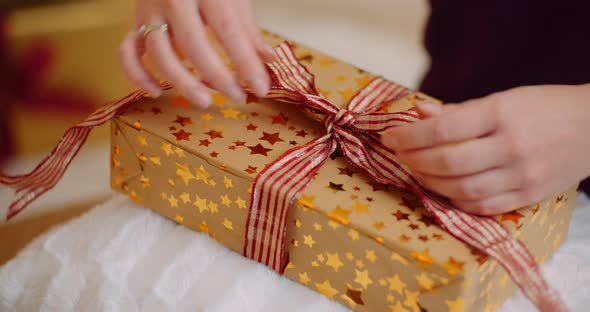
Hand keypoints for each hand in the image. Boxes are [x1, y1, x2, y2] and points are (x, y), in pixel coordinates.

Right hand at [119, 0, 275, 107]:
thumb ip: (249, 29)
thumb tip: (269, 60)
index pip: (228, 31)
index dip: (246, 63)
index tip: (261, 88)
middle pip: (193, 44)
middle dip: (217, 76)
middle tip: (238, 97)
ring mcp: (150, 11)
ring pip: (159, 53)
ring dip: (181, 82)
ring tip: (205, 100)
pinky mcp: (135, 23)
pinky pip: (128, 52)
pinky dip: (137, 75)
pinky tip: (155, 92)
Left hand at [382, 84, 589, 214]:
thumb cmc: (543, 108)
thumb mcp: (502, 99)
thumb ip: (458, 111)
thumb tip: (417, 113)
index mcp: (502, 113)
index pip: (443, 130)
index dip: (409, 136)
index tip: (390, 137)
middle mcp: (511, 146)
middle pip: (448, 162)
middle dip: (414, 160)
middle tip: (399, 155)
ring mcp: (521, 175)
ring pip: (461, 189)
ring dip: (429, 182)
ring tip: (416, 171)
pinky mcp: (529, 196)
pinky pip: (482, 206)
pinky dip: (455, 200)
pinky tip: (441, 189)